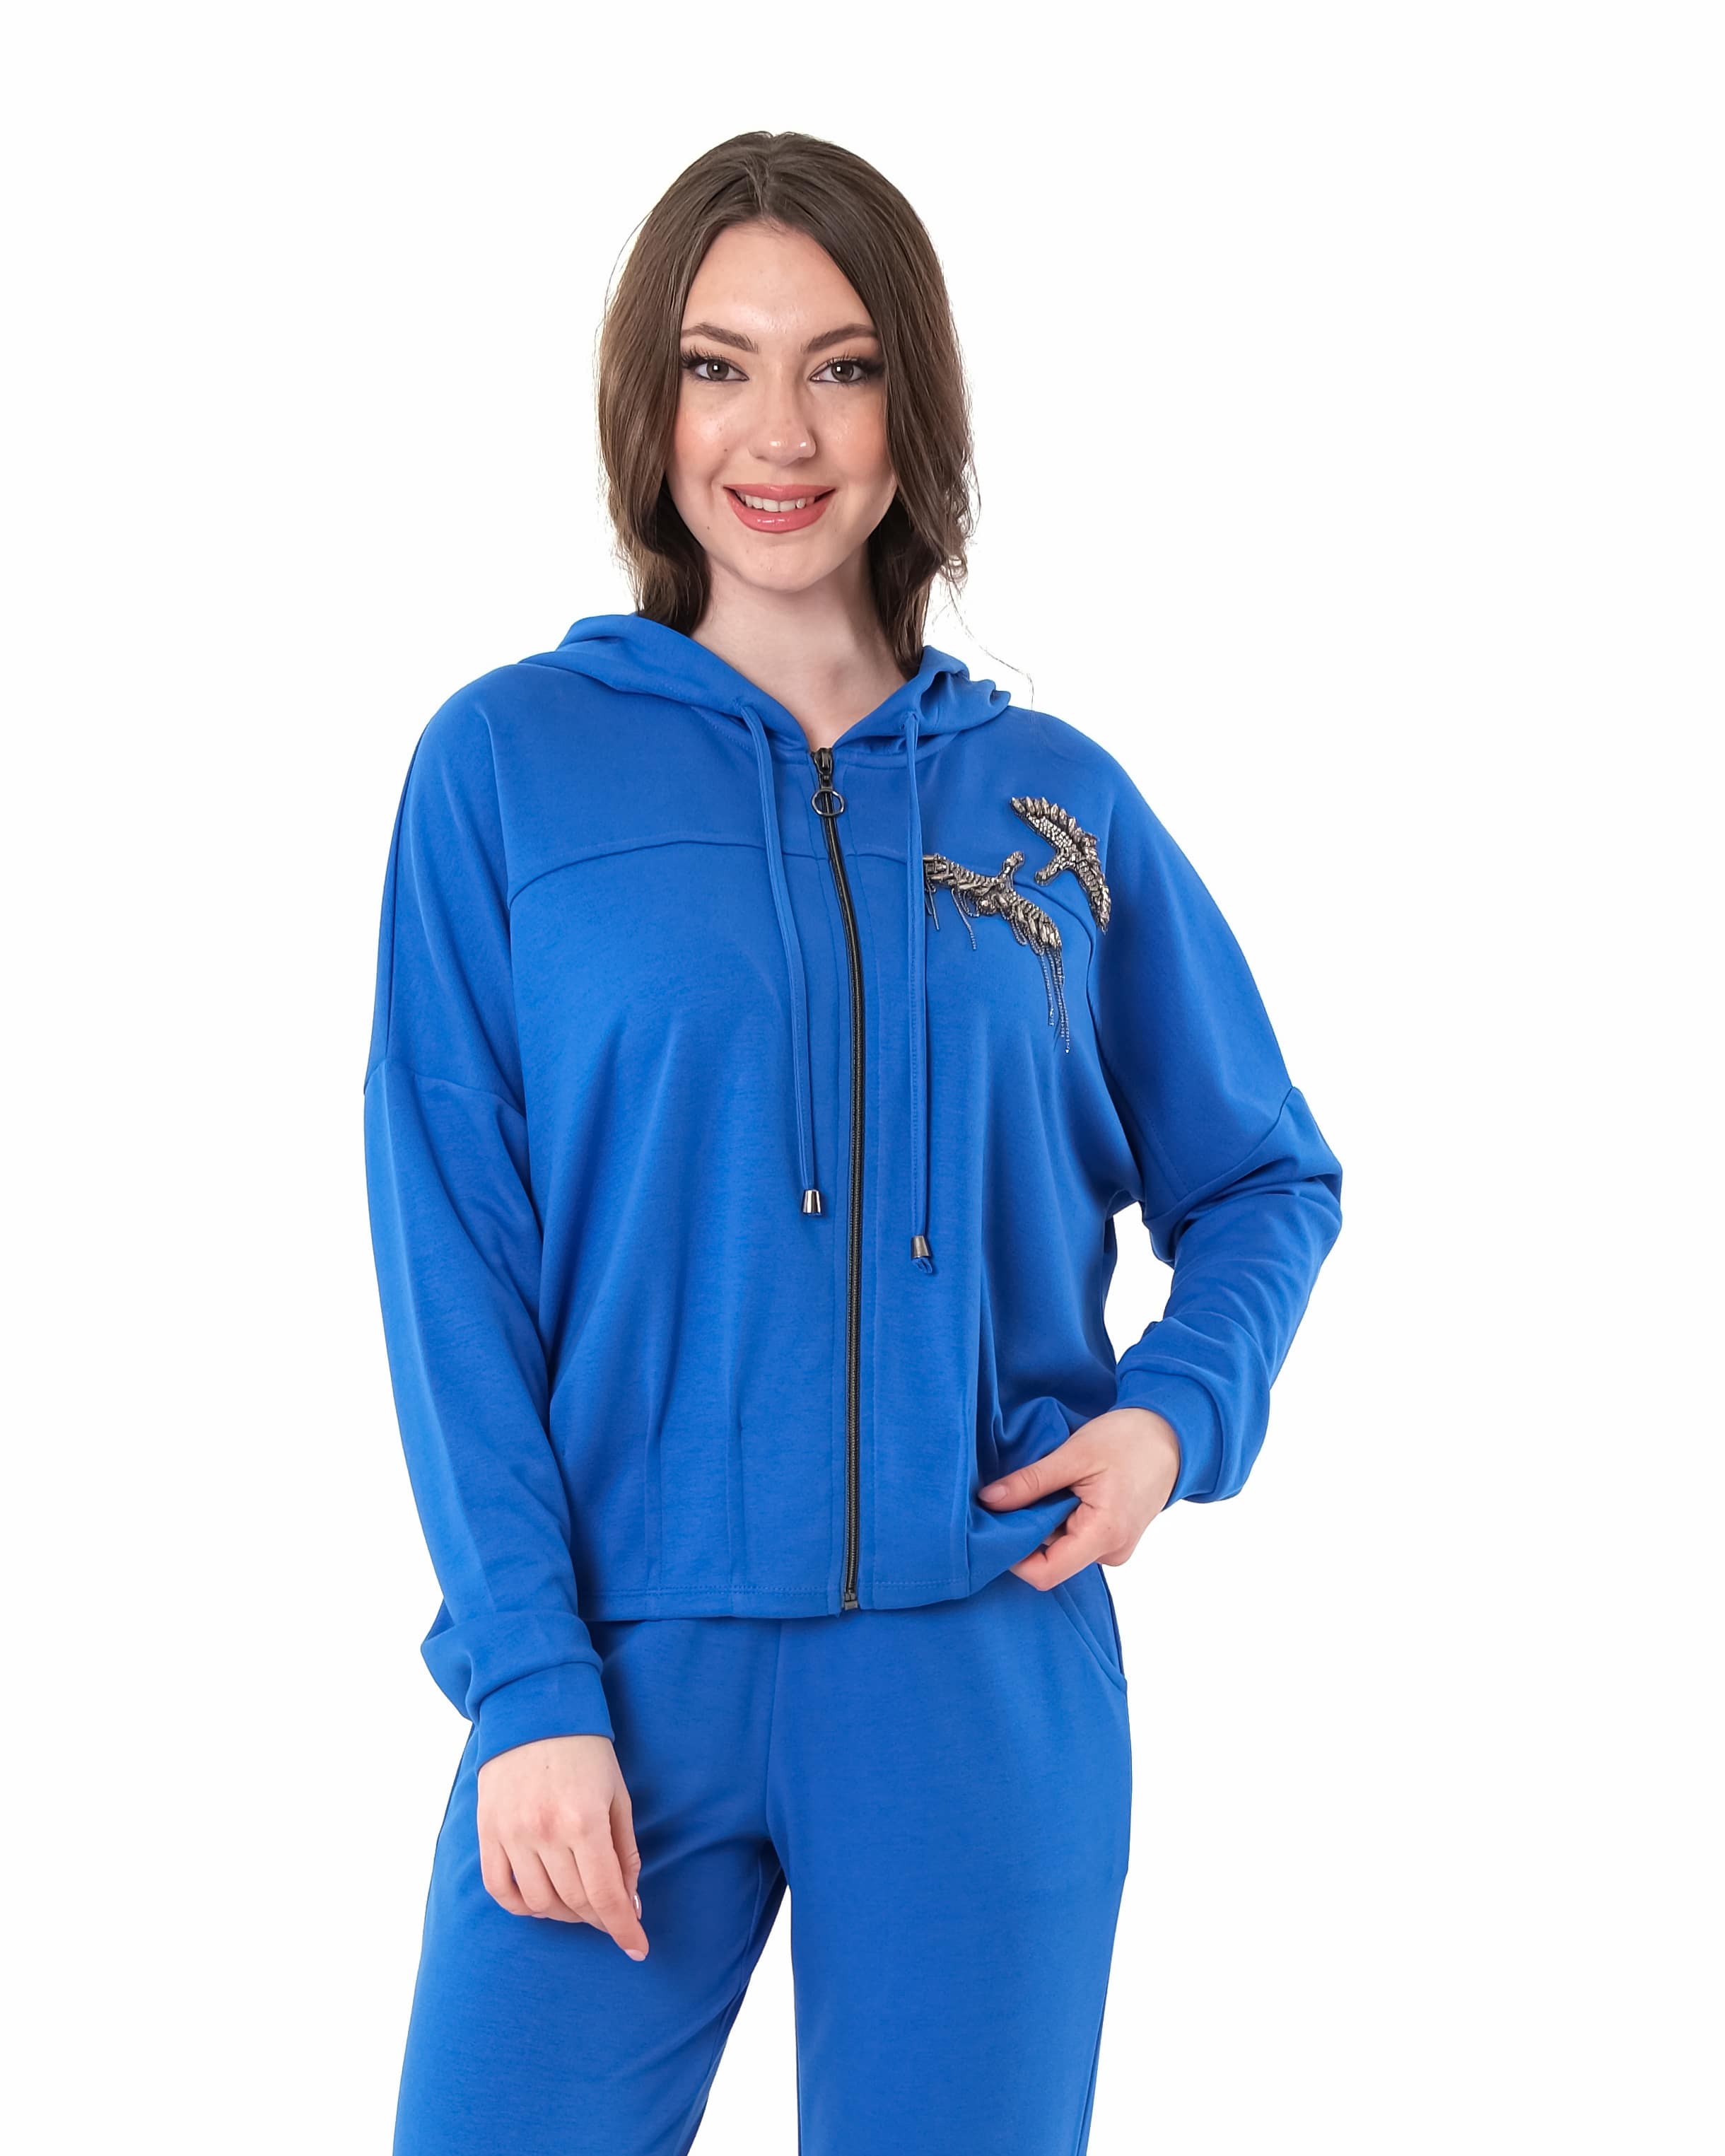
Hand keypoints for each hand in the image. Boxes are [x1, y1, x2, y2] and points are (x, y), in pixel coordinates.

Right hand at [476, 1734, 648, 1959]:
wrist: (534, 1709)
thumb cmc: (586, 1751)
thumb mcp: (618, 1795)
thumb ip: (624, 1851)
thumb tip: (631, 1902)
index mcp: (584, 1821)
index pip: (605, 1896)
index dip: (624, 1927)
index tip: (637, 1947)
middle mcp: (545, 1833)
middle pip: (575, 1903)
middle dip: (600, 1918)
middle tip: (612, 1915)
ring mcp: (512, 1834)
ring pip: (539, 1903)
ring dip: (565, 1913)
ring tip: (580, 1902)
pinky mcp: (488, 1832)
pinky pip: (500, 1889)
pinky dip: (522, 1905)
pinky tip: (541, 1900)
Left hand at [976, 1407, 1181, 1589]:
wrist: (1172, 1435)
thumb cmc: (1129, 1440)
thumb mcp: (1074, 1455)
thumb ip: (1031, 1482)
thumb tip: (988, 1501)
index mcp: (1104, 1535)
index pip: (1045, 1573)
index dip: (1013, 1555)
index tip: (995, 1522)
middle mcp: (1111, 1552)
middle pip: (1050, 1559)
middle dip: (1028, 1529)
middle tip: (1018, 1492)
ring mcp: (1114, 1547)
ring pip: (1061, 1547)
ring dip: (1045, 1519)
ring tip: (1051, 1484)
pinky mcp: (1113, 1537)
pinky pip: (1075, 1538)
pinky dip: (1061, 1517)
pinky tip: (1066, 1489)